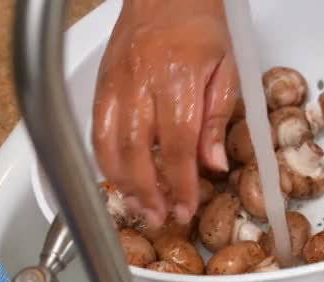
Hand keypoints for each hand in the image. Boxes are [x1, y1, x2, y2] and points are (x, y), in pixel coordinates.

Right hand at [92, 0, 237, 226]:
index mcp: (178, 80)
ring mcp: (116, 83)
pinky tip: (117, 175)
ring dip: (122, 182)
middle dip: (148, 193)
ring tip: (137, 205)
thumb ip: (217, 119)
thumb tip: (213, 164)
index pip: (177, 147)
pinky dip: (104, 158)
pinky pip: (96, 128)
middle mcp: (141, 83)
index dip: (181, 184)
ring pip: (109, 144)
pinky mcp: (102, 83)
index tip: (185, 208)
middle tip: (159, 216)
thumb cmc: (199, 22)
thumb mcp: (227, 69)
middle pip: (137, 153)